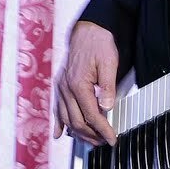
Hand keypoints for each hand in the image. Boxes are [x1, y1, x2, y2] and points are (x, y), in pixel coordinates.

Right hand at [53, 21, 118, 145]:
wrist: (88, 29)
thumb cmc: (99, 42)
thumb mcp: (110, 63)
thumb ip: (108, 87)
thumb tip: (107, 107)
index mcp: (78, 84)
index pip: (91, 115)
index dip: (102, 129)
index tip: (112, 138)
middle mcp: (66, 88)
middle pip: (77, 121)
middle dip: (91, 134)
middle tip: (104, 141)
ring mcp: (61, 87)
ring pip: (66, 118)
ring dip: (78, 132)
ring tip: (91, 140)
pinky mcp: (61, 84)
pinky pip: (57, 108)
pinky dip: (58, 122)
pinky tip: (59, 133)